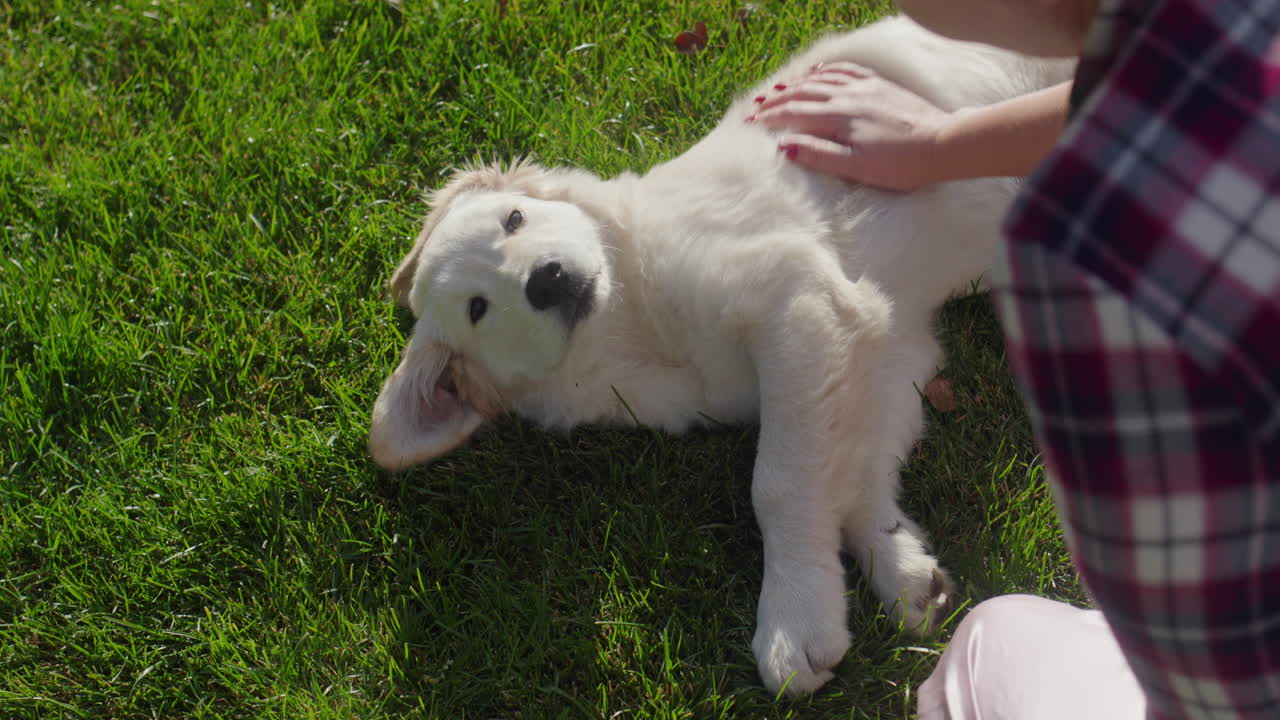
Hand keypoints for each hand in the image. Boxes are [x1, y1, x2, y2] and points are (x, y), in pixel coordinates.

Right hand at [749, 63, 953, 191]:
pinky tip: (817, 72)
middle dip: (775, 101)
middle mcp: (848, 96)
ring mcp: (865, 88)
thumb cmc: (901, 163)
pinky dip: (825, 71)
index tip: (749, 124)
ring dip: (795, 85)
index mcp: (839, 117)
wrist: (943, 143)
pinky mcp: (880, 86)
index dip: (769, 119)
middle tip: (755, 109)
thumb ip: (819, 155)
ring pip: (821, 80)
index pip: (794, 114)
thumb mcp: (857, 168)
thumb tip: (784, 146)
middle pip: (802, 94)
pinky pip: (845, 71)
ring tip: (776, 90)